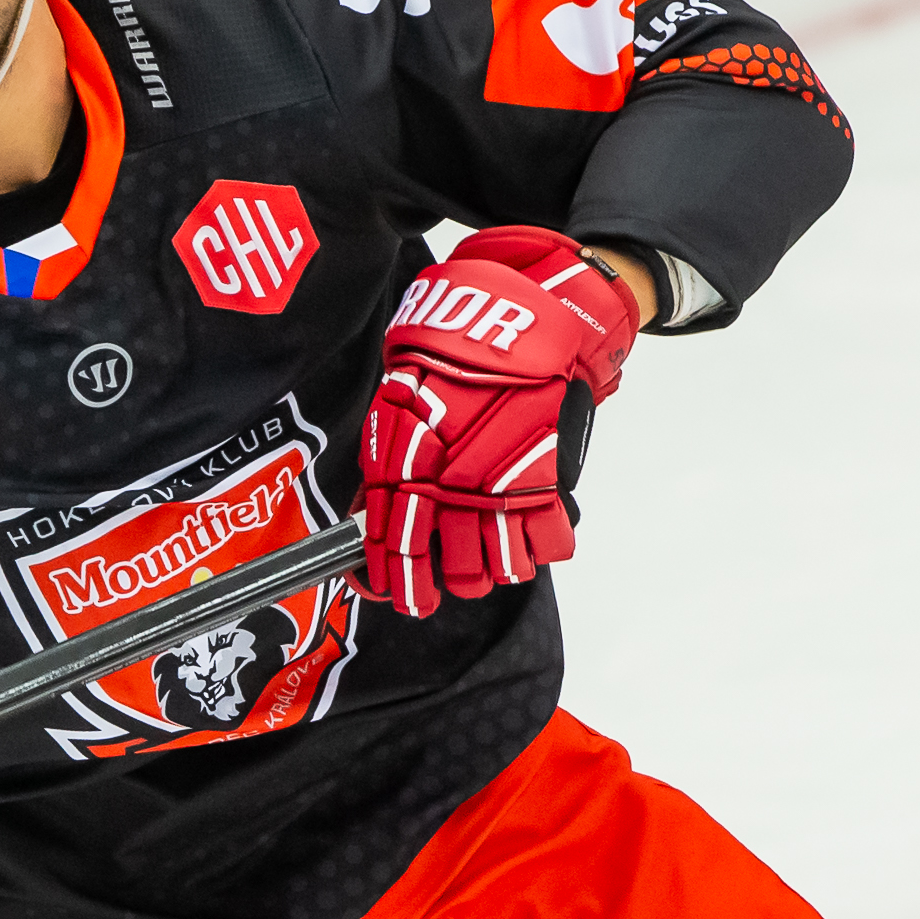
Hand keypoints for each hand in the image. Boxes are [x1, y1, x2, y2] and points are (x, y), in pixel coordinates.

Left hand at [355, 226, 638, 618]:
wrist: (511, 321)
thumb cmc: (446, 361)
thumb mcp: (395, 410)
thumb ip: (385, 471)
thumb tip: (371, 520)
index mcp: (407, 472)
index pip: (395, 547)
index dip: (396, 583)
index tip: (399, 597)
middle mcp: (453, 489)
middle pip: (455, 571)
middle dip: (451, 582)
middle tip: (453, 576)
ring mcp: (502, 489)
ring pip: (500, 569)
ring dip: (495, 568)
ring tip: (493, 550)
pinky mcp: (547, 481)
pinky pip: (549, 545)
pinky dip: (540, 548)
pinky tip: (529, 534)